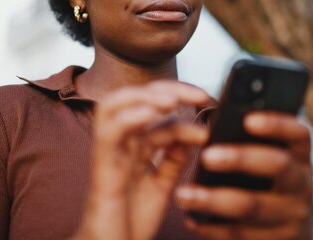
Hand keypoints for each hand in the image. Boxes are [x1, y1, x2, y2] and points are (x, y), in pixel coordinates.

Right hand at [75, 81, 210, 239]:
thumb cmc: (130, 223)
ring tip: (173, 101)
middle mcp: (120, 145)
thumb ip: (172, 160)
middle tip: (200, 96)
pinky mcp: (102, 171)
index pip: (155, 108)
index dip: (182, 99)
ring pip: (113, 106)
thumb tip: (193, 132)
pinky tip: (152, 115)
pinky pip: (109, 135)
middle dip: (168, 89)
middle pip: (135, 99)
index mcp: (134, 146)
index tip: (210, 103)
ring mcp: (109, 155)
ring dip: (144, 97)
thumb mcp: (161, 186)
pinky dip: (129, 119)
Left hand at [176, 112, 312, 239]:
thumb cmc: (267, 182)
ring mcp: (292, 214)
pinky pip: (241, 233)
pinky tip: (192, 218)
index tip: (248, 120)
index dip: (276, 124)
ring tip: (183, 194)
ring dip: (214, 200)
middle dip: (240, 159)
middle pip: (277, 166)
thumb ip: (247, 140)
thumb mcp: (269, 159)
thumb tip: (209, 116)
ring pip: (253, 206)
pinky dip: (213, 227)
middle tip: (206, 156)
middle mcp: (301, 182)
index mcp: (298, 155)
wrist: (286, 231)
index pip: (298, 133)